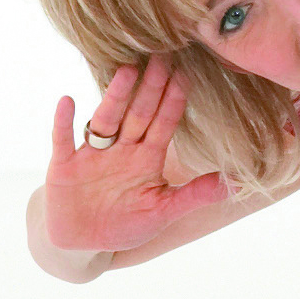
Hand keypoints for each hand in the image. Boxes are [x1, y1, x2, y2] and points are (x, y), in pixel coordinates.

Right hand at [43, 63, 229, 256]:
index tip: (187, 72)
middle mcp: (122, 149)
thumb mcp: (162, 212)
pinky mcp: (64, 166)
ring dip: (115, 97)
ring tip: (127, 71)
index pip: (164, 123)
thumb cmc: (124, 223)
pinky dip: (64, 122)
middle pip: (138, 113)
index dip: (174, 100)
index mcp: (147, 158)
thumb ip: (194, 196)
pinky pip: (62, 140)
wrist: (81, 242)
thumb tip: (237, 184)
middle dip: (151, 87)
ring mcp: (92, 155)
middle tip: (162, 55)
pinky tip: (67, 101)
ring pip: (106, 120)